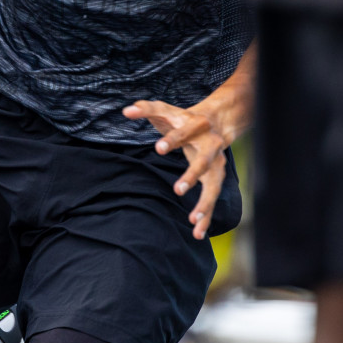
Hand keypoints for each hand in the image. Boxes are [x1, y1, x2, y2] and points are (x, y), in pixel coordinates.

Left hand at [123, 99, 232, 239]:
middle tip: (178, 189)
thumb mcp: (166, 110)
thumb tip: (125, 110)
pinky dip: (207, 217)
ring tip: (192, 220)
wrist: (216, 122)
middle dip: (192, 175)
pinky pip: (213, 200)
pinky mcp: (216, 179)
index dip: (173, 140)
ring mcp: (217, 164)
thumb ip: (145, 109)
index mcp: (197, 126)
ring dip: (205, 203)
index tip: (159, 148)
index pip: (185, 132)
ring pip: (213, 185)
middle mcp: (211, 146)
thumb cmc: (183, 118)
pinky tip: (197, 233)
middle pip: (204, 161)